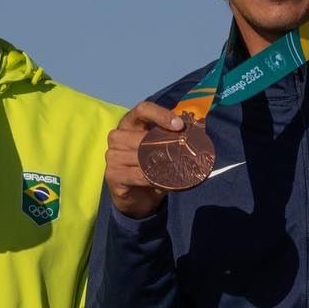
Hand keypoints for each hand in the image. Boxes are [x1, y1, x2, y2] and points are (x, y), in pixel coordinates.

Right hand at [104, 101, 183, 218]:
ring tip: (174, 171)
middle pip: (142, 135)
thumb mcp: (162, 151)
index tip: (179, 125)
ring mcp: (112, 155)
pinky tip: (161, 182)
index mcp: (130, 124)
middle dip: (165, 145)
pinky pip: (137, 174)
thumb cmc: (151, 168)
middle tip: (184, 153)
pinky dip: (153, 179)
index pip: (143, 109)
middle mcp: (117, 136)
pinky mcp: (112, 174)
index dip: (161, 114)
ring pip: (140, 156)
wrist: (137, 198)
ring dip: (160, 165)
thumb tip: (196, 133)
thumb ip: (172, 141)